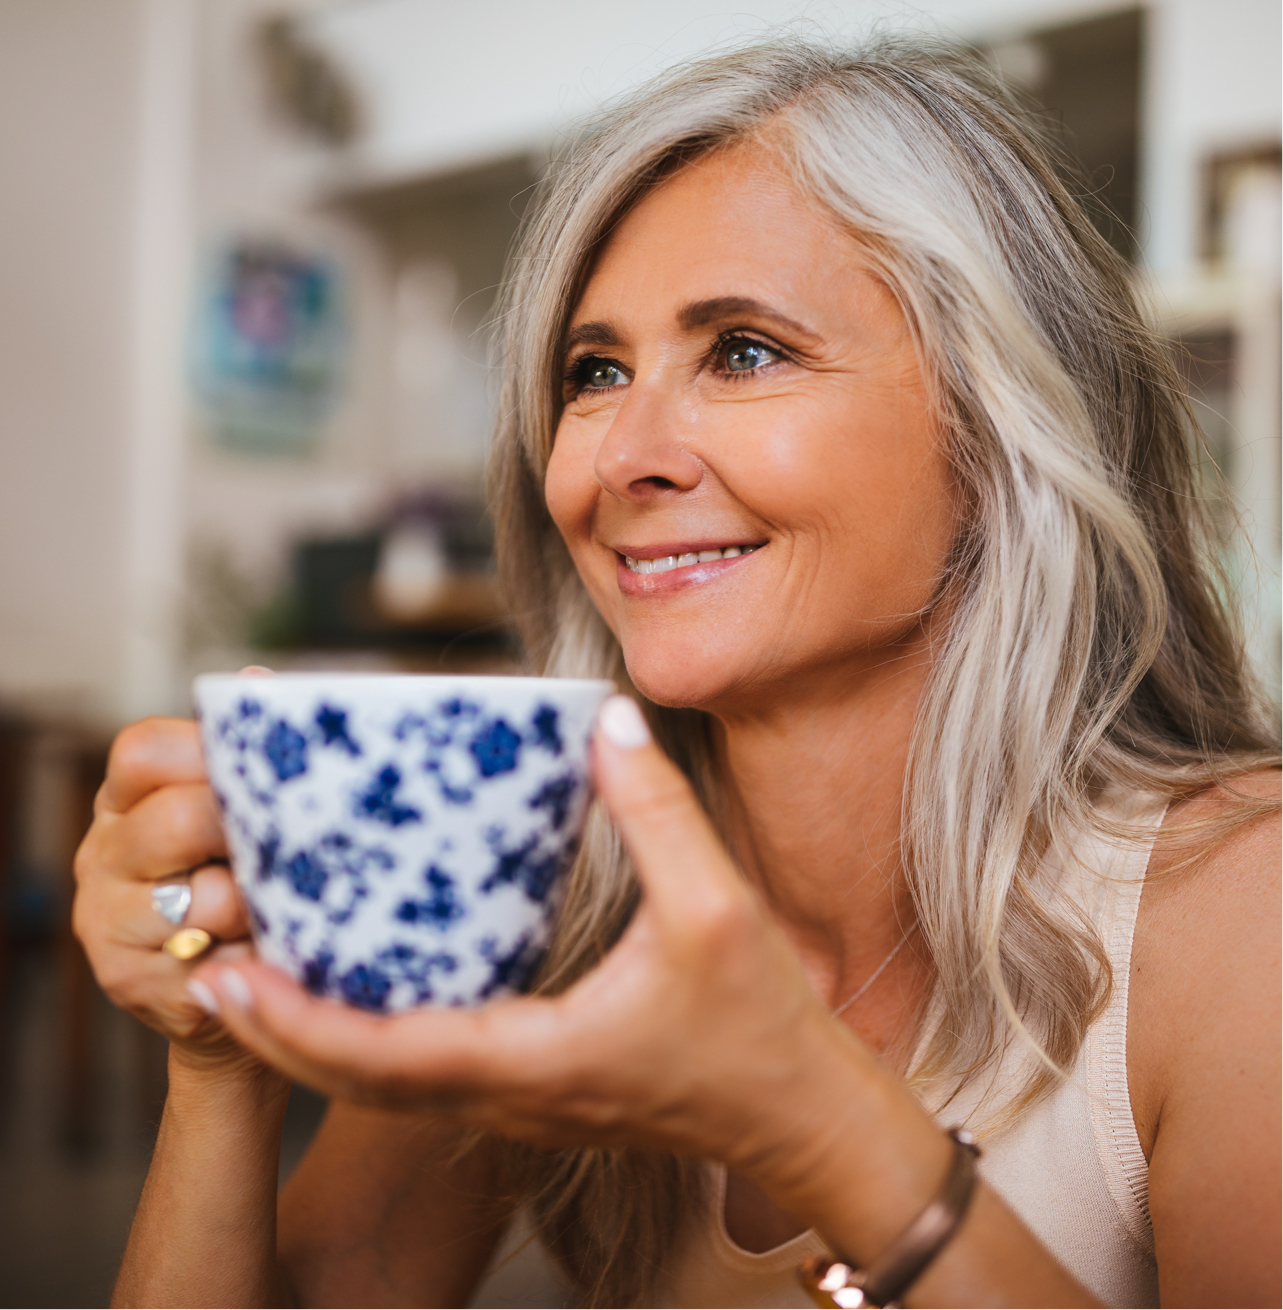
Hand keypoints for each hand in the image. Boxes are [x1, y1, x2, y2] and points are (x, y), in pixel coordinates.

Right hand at [73, 716, 262, 1072]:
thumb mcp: (244, 810)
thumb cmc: (252, 876)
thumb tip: (255, 681)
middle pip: (175, 820)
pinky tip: (276, 949)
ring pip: (203, 897)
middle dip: (248, 831)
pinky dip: (261, 953)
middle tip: (300, 842)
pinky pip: (217, 959)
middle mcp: (102, 856)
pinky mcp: (134, 983)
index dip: (208, 754)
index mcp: (126, 801)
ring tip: (289, 903)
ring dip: (262, 902)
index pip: (144, 752)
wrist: (246, 986)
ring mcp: (108, 923)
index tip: (266, 774)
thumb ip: (248, 749)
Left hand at [193, 697, 881, 1192]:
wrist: (797, 1116)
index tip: (237, 978)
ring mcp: (520, 1107)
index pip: (393, 1059)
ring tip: (255, 987)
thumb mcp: (717, 905)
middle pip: (361, 1089)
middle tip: (208, 974)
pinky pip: (427, 1083)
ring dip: (313, 1050)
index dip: (304, 1027)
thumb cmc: (763, 1026)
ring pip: (386, 1095)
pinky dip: (368, 1051)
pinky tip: (356, 1000)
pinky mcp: (536, 1096)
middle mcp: (512, 1098)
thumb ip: (656, 808)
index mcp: (541, 1061)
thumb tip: (605, 720)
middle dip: (277, 1040)